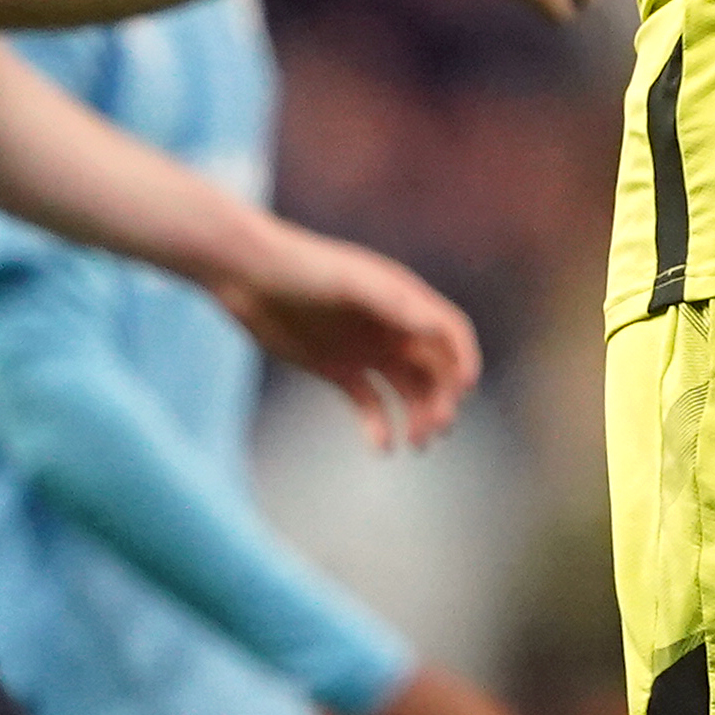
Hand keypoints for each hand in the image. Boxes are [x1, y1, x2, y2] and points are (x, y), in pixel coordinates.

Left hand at [219, 226, 480, 448]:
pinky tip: (381, 446)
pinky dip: (378, 426)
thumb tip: (435, 326)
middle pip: (433, 368)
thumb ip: (394, 302)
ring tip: (415, 442)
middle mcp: (392, 327)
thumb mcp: (351, 282)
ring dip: (417, 416)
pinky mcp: (338, 370)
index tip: (465, 389)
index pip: (449, 332)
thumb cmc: (304, 268)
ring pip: (406, 391)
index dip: (463, 359)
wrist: (249, 276)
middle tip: (435, 428)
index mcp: (404, 300)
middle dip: (441, 398)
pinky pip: (368, 403)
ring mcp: (366, 350)